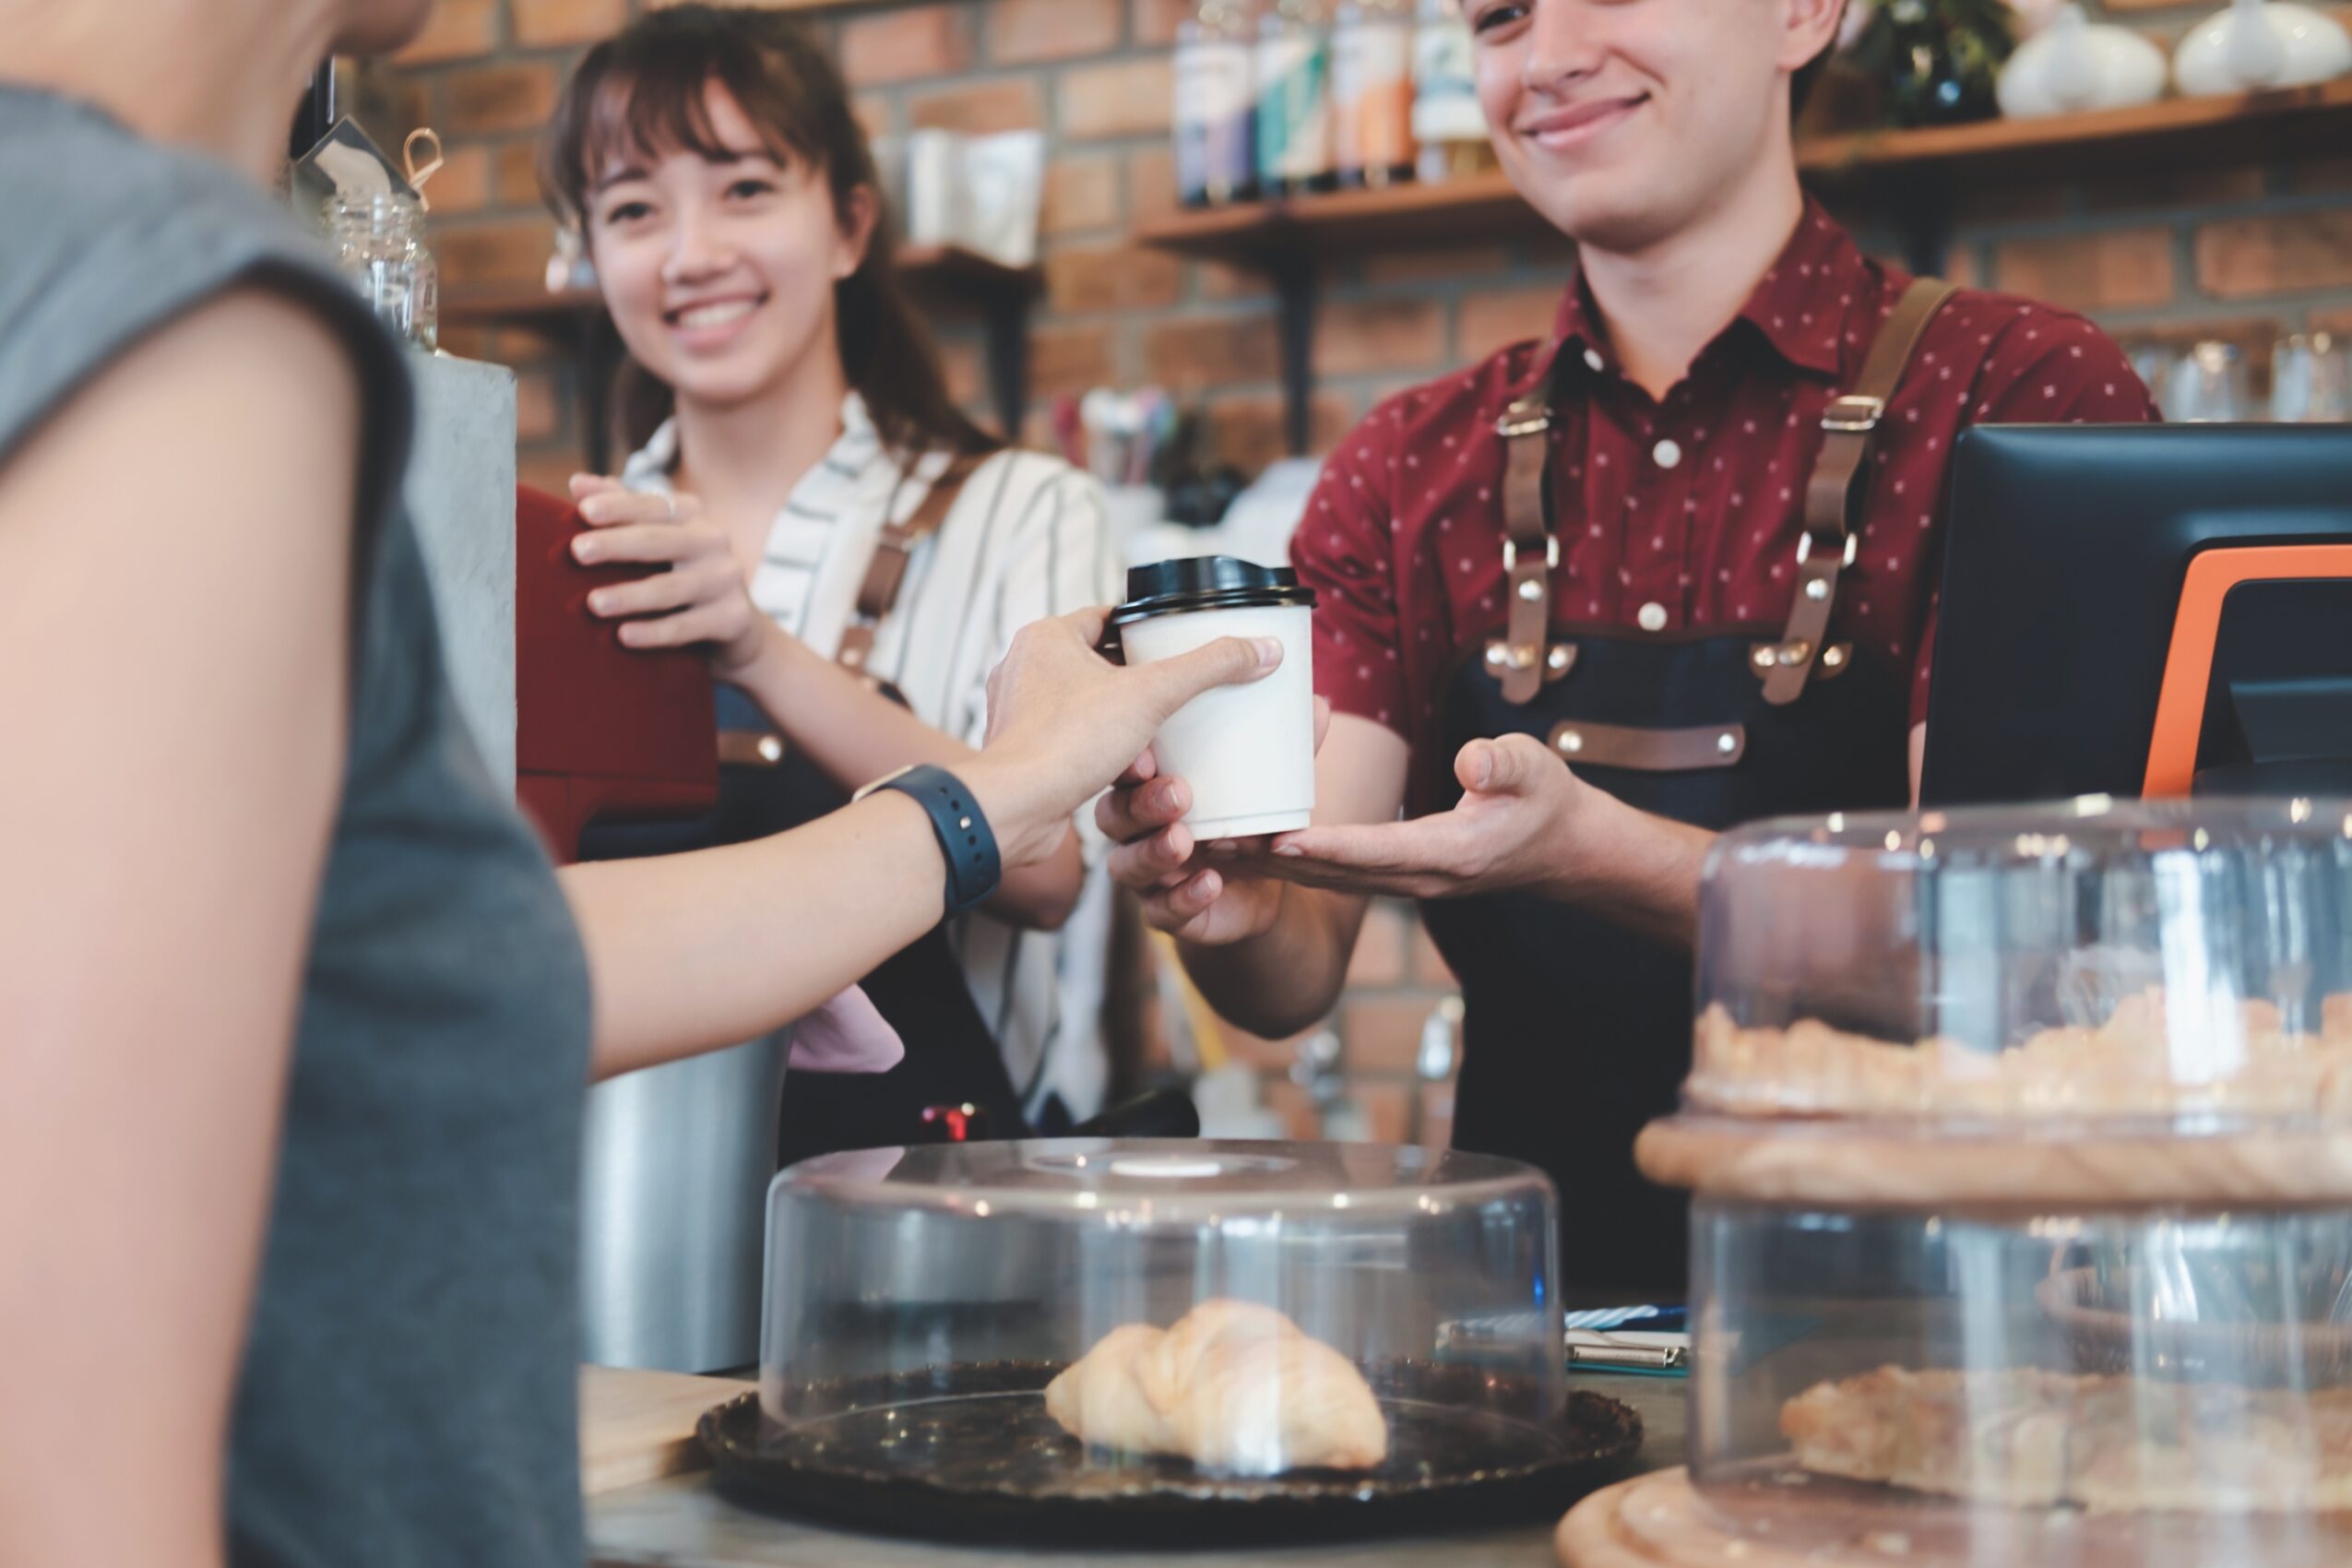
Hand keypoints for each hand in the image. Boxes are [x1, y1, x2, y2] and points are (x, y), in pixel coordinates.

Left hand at [568, 474, 766, 677]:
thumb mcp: (655, 536)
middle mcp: (713, 540)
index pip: (651, 506)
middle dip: (616, 545)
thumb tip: (578, 483)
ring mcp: (725, 579)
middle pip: (659, 541)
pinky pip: (688, 626)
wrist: (736, 623)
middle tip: (578, 552)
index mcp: (691, 515)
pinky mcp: (732, 617)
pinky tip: (625, 636)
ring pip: (672, 587)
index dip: (618, 507)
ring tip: (594, 604)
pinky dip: (655, 632)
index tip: (584, 512)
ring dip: (631, 596)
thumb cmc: (680, 570)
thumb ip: (621, 509)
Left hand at [961, 607, 1282, 871]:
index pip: (1108, 617)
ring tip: (1159, 742)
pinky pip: (1074, 743)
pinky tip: (1134, 771)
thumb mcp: (1152, 695)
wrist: (1016, 808)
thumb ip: (1210, 667)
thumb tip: (1262, 649)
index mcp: (1047, 637)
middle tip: (1178, 698)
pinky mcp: (1023, 752)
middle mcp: (1025, 668)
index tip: (1180, 644)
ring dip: (1127, 726)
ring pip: (1090, 709)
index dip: (1148, 629)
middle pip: (1102, 664)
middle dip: (1143, 686)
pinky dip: (1104, 754)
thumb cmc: (1066, 742)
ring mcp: (1020, 712)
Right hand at [1097, 698, 1332, 944]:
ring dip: (1152, 852)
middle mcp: (1137, 830)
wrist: (1266, 886)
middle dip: (1141, 805)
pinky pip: (1161, 911)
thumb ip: (1287, 750)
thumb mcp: (1270, 785)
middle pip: (1114, 816)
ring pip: (1126, 866)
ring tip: (1183, 841)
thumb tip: (1320, 705)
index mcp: (1151, 787)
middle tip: (1179, 796)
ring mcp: (1147, 875)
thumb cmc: (1250, 816)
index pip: (1124, 770)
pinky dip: (1182, 898)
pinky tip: (1209, 884)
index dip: (1127, 764)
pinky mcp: (1166, 913)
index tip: (1148, 755)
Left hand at [1205, 732, 1580, 900]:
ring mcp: (1405, 883)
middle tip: (1218, 843)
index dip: (1329, 845)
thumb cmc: (1546, 799)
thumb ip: (1504, 764)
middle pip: (1334, 874)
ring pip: (1325, 880)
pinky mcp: (1395, 876)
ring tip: (1211, 847)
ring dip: (1271, 867)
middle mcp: (1419, 878)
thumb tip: (1471, 763)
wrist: (1561, 848)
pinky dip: (1290, 865)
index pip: (1380, 850)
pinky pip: (1333, 875)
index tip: (1281, 836)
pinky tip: (1249, 848)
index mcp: (1451, 851)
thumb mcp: (1536, 769)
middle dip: (1275, 861)